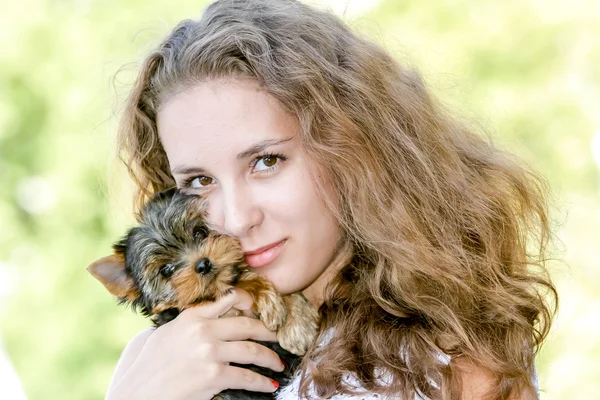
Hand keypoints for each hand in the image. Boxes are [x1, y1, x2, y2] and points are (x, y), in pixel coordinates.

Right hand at [106, 289, 283, 399]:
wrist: (138, 393)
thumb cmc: (151, 366)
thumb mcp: (168, 332)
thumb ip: (193, 320)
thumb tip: (218, 311)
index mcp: (192, 316)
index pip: (229, 300)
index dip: (251, 304)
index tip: (263, 311)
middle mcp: (202, 329)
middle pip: (248, 326)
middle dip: (269, 332)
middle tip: (279, 337)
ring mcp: (209, 352)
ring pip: (252, 352)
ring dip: (270, 359)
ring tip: (278, 364)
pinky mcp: (213, 376)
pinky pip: (245, 377)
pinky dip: (261, 383)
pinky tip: (269, 385)